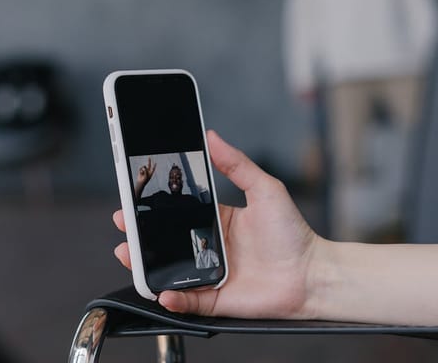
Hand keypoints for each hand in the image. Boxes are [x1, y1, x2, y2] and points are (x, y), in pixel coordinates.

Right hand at [114, 130, 320, 318]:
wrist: (312, 275)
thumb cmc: (292, 233)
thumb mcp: (264, 189)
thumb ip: (237, 164)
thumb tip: (212, 136)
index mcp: (218, 220)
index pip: (180, 212)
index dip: (156, 207)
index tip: (136, 198)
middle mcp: (210, 246)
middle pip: (168, 240)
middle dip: (142, 234)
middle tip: (124, 225)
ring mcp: (212, 273)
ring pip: (170, 270)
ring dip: (147, 265)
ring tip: (128, 254)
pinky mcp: (217, 299)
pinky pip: (189, 300)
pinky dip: (174, 298)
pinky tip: (162, 291)